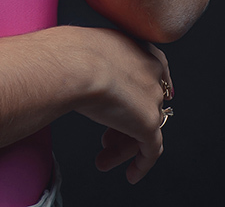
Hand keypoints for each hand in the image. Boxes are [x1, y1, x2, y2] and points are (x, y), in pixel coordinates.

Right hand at [71, 28, 173, 184]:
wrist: (76, 62)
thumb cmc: (72, 51)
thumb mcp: (88, 49)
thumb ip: (95, 61)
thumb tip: (76, 67)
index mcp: (140, 49)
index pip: (148, 76)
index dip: (138, 95)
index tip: (133, 107)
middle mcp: (152, 72)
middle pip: (143, 105)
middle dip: (123, 125)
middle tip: (106, 138)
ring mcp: (152, 98)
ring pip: (144, 129)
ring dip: (124, 147)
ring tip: (103, 159)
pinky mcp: (149, 123)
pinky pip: (151, 150)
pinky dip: (141, 164)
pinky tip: (130, 174)